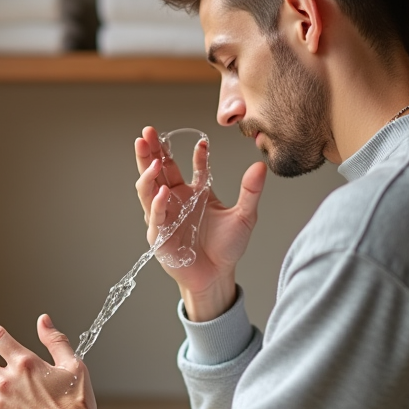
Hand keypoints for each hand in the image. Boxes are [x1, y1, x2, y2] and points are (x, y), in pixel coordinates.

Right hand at [134, 126, 265, 321]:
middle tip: (147, 132)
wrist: (218, 276)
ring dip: (147, 173)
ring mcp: (164, 217)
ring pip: (148, 190)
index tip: (203, 141)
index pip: (186, 165)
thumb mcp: (244, 215)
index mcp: (192, 192)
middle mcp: (174, 201)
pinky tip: (162, 192)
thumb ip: (250, 191)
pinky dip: (156, 204)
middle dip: (150, 151)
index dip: (193, 153)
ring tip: (151, 159)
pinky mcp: (159, 236)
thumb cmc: (227, 247)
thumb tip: (260, 166)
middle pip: (157, 170)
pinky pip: (155, 217)